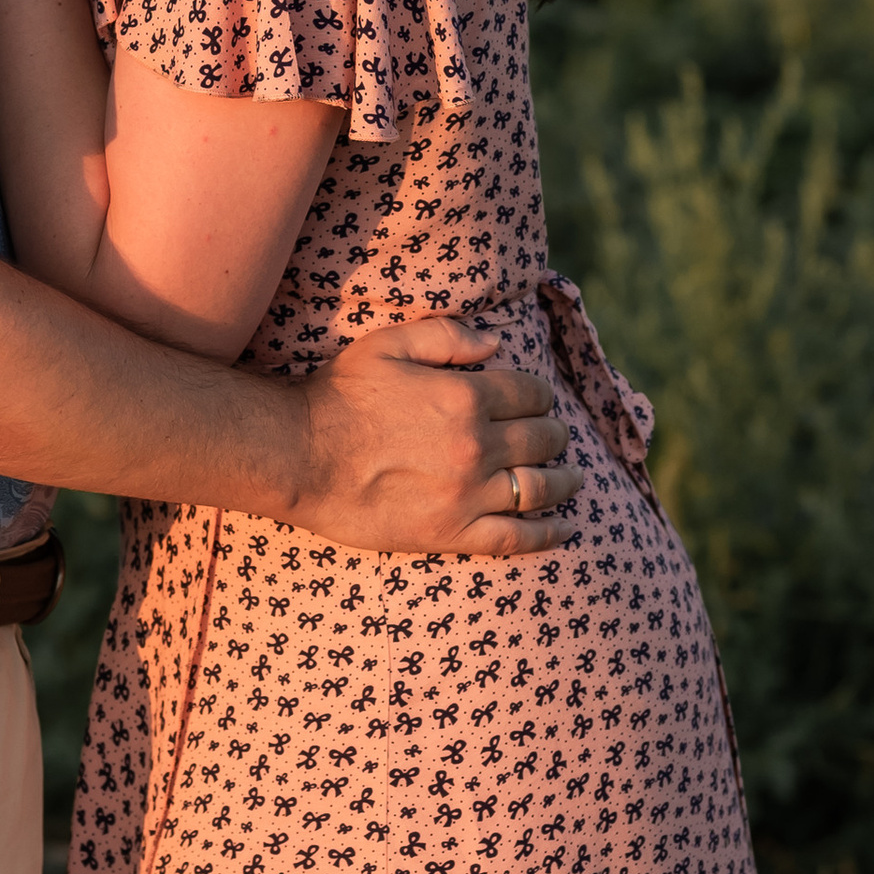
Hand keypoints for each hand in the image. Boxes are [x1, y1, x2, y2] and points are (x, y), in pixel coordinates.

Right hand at [295, 324, 579, 554]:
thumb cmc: (338, 396)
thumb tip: (497, 343)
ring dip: (565, 480)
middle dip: (555, 434)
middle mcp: (476, 447)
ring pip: (540, 488)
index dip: (540, 395)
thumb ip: (447, 336)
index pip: (531, 394)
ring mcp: (468, 495)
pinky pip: (517, 537)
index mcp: (466, 397)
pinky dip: (550, 533)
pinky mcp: (452, 534)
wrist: (298, 457)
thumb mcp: (387, 344)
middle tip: (555, 436)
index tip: (538, 401)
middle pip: (542, 440)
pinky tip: (567, 528)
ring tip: (575, 477)